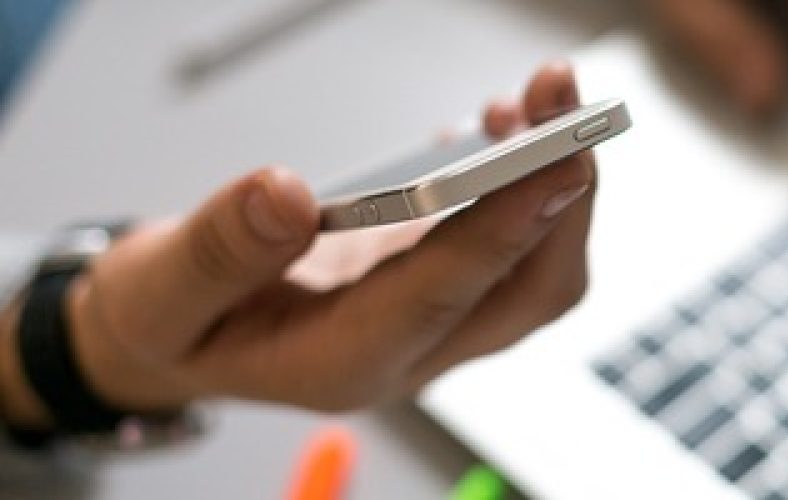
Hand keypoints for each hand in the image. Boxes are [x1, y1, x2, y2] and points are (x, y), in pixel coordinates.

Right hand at [0, 62, 595, 427]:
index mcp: (346, 363)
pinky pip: (508, 243)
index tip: (551, 163)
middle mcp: (410, 348)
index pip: (442, 298)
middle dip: (561, 195)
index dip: (502, 230)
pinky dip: (521, 183)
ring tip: (535, 98)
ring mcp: (433, 318)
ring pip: (533, 267)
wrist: (174, 339)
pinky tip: (496, 127)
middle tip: (556, 99)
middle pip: (527, 290)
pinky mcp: (436, 279)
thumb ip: (217, 251)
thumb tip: (283, 193)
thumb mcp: (159, 294)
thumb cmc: (168, 324)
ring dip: (551, 184)